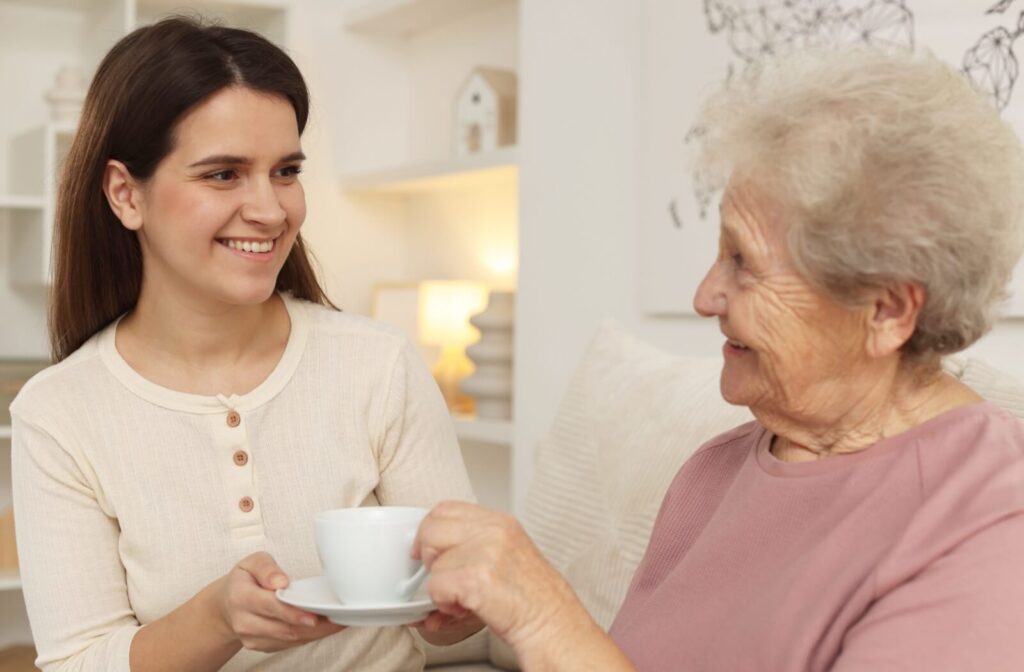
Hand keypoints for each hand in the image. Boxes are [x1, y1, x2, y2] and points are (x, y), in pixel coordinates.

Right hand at [213, 551, 344, 652]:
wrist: (225, 605)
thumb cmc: (244, 580)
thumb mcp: (251, 563)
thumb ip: (266, 568)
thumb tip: (280, 582)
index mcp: (241, 597)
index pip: (271, 607)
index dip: (293, 613)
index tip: (314, 616)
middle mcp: (245, 622)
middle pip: (284, 628)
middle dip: (314, 626)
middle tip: (339, 618)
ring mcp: (252, 638)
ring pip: (290, 639)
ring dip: (316, 633)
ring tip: (338, 622)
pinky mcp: (262, 646)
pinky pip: (290, 644)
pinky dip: (309, 636)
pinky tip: (326, 627)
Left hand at [412, 502, 585, 654]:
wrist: (553, 623)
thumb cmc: (532, 597)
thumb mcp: (506, 554)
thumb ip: (473, 544)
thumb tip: (427, 553)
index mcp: (500, 522)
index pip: (446, 509)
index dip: (428, 529)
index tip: (424, 549)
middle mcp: (493, 531)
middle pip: (432, 529)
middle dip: (430, 558)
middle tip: (446, 578)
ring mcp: (486, 552)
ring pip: (433, 563)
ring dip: (441, 588)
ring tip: (464, 599)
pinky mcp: (477, 579)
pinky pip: (436, 587)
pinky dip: (444, 604)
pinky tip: (465, 608)